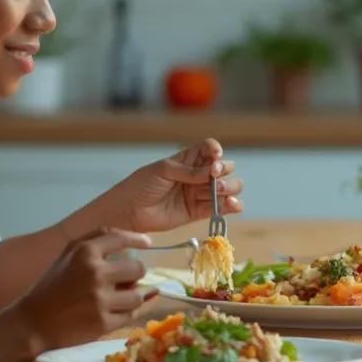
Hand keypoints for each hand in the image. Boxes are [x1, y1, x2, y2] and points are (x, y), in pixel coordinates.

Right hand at [9, 228, 155, 354]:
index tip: (147, 244)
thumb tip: (144, 242)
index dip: (138, 240)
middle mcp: (95, 273)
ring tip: (119, 297)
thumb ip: (99, 241)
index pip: (121, 239)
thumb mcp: (68, 255)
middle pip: (138, 269)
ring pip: (138, 295)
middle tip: (124, 281)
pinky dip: (126, 313)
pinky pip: (130, 316)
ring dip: (132, 296)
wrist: (32, 323)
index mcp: (85, 252)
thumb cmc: (51, 287)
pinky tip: (114, 311)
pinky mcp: (103, 323)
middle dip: (134, 275)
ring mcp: (100, 300)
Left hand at [108, 138, 244, 232]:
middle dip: (224, 170)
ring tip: (219, 190)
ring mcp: (200, 194)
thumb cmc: (140, 185)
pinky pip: (223, 208)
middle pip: (225, 168)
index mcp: (188, 160)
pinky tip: (231, 204)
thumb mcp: (162, 170)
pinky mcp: (200, 212)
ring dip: (230, 187)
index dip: (216, 151)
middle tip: (214, 175)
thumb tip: (212, 172)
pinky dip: (232, 206)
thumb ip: (188, 171)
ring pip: (229, 188)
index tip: (215, 157)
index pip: (209, 149)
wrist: (129, 210)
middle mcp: (198, 175)